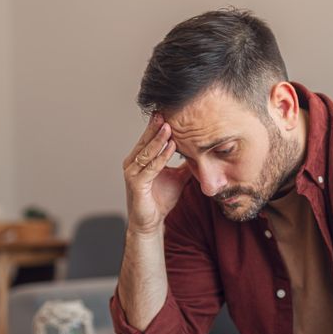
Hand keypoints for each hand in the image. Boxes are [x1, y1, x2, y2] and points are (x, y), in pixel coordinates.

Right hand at [123, 114, 191, 233]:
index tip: (168, 112)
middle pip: (145, 141)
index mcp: (139, 159)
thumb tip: (200, 152)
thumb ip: (185, 164)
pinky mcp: (136, 184)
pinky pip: (150, 168)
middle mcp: (132, 163)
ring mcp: (132, 174)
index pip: (148, 138)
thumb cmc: (160, 199)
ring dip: (159, 139)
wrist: (151, 222)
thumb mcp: (177, 177)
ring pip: (147, 152)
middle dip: (156, 127)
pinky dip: (161, 157)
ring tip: (170, 127)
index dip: (157, 126)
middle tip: (165, 111)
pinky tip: (171, 148)